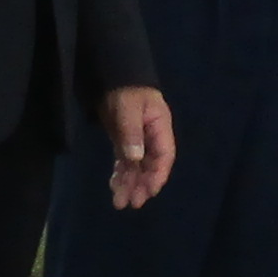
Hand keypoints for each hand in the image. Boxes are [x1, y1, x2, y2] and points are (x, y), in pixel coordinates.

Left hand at [104, 85, 174, 210]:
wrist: (113, 73)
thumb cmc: (125, 88)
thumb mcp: (128, 108)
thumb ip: (131, 132)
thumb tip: (135, 158)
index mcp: (160, 128)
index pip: (164, 157)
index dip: (157, 176)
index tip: (150, 192)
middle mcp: (151, 137)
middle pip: (150, 166)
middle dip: (142, 185)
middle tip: (133, 203)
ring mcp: (138, 139)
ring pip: (136, 167)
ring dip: (129, 184)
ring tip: (120, 202)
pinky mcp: (124, 140)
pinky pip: (124, 161)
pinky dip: (120, 174)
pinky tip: (114, 186)